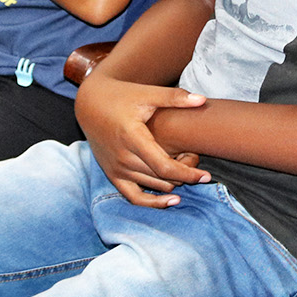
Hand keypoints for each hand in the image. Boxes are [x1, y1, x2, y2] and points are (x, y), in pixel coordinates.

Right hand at [76, 72, 209, 206]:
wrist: (91, 104)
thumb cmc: (122, 96)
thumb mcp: (147, 93)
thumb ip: (174, 98)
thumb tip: (202, 100)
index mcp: (132, 137)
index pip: (164, 166)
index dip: (187, 174)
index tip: (206, 176)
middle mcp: (122, 157)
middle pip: (161, 178)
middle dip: (184, 176)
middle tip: (200, 165)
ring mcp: (116, 168)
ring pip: (152, 187)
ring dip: (173, 184)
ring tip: (188, 171)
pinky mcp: (112, 175)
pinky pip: (133, 197)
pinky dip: (152, 203)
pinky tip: (172, 200)